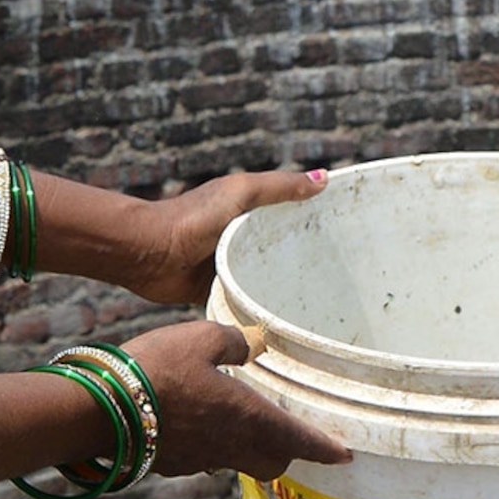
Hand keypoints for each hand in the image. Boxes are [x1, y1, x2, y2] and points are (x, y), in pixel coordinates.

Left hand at [106, 168, 326, 307]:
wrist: (148, 253)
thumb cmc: (191, 216)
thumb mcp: (240, 193)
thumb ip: (279, 186)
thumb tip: (324, 179)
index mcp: (250, 212)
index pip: (292, 213)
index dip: (318, 221)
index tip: (350, 235)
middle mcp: (243, 239)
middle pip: (283, 249)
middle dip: (307, 260)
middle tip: (344, 278)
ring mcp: (231, 266)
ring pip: (266, 278)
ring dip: (284, 287)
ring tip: (321, 304)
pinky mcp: (218, 291)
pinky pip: (245, 301)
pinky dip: (260, 307)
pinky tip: (286, 319)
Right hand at [122, 320, 352, 477]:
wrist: (101, 410)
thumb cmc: (157, 370)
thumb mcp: (202, 339)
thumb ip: (234, 342)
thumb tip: (251, 345)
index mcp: (249, 418)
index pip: (298, 440)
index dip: (324, 447)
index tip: (344, 453)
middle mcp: (230, 447)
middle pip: (273, 461)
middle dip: (287, 452)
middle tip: (292, 434)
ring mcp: (200, 460)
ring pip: (239, 461)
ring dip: (249, 447)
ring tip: (244, 423)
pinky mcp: (173, 464)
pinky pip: (206, 458)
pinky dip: (214, 445)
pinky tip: (201, 423)